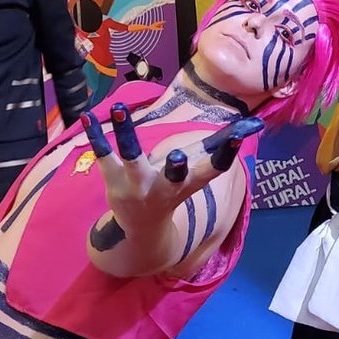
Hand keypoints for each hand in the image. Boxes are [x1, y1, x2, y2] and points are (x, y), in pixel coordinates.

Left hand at [81, 104, 263, 250]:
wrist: (141, 230)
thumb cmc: (175, 191)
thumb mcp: (197, 172)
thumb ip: (219, 148)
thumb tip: (252, 125)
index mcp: (189, 183)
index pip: (211, 171)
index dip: (225, 154)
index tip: (238, 137)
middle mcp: (165, 187)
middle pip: (172, 177)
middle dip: (175, 167)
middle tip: (177, 154)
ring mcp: (137, 186)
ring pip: (130, 159)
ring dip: (125, 134)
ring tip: (117, 108)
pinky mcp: (113, 180)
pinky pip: (103, 155)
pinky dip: (94, 135)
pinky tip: (86, 116)